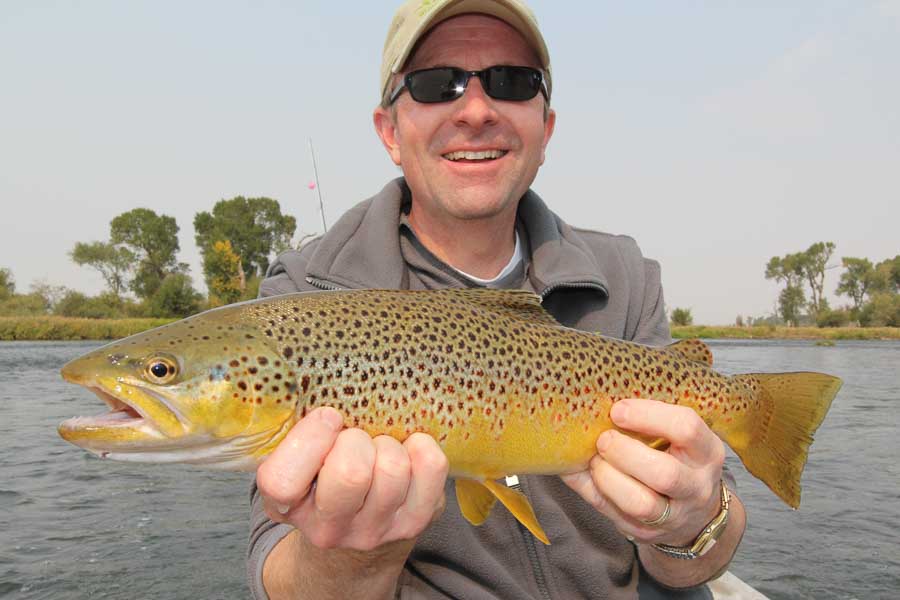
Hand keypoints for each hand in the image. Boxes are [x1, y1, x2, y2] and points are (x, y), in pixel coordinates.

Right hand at [256, 407, 448, 551]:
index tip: (328, 418)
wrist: (356, 518)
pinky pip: (430, 468)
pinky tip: (407, 450)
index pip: (282, 482)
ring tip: (378, 447)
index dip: (309, 439)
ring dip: (388, 444)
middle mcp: (327, 528)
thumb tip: (312, 374)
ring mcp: (373, 530)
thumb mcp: (295, 452)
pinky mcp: (413, 522)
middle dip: (356, 439)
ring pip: (393, 468)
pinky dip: (422, 446)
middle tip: (355, 437)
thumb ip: (295, 425)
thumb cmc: (322, 469)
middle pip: (351, 474)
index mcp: (285, 506)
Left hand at [561, 398, 723, 545]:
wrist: (694, 513)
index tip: (618, 410)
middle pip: (664, 473)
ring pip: (640, 503)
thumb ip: (648, 421)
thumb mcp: (679, 438)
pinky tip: (582, 474)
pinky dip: (592, 491)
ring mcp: (675, 515)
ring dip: (608, 478)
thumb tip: (594, 403)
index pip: (687, 429)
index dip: (649, 416)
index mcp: (707, 452)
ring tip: (595, 461)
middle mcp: (697, 486)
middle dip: (624, 452)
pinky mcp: (648, 533)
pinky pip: (615, 514)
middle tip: (603, 439)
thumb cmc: (677, 459)